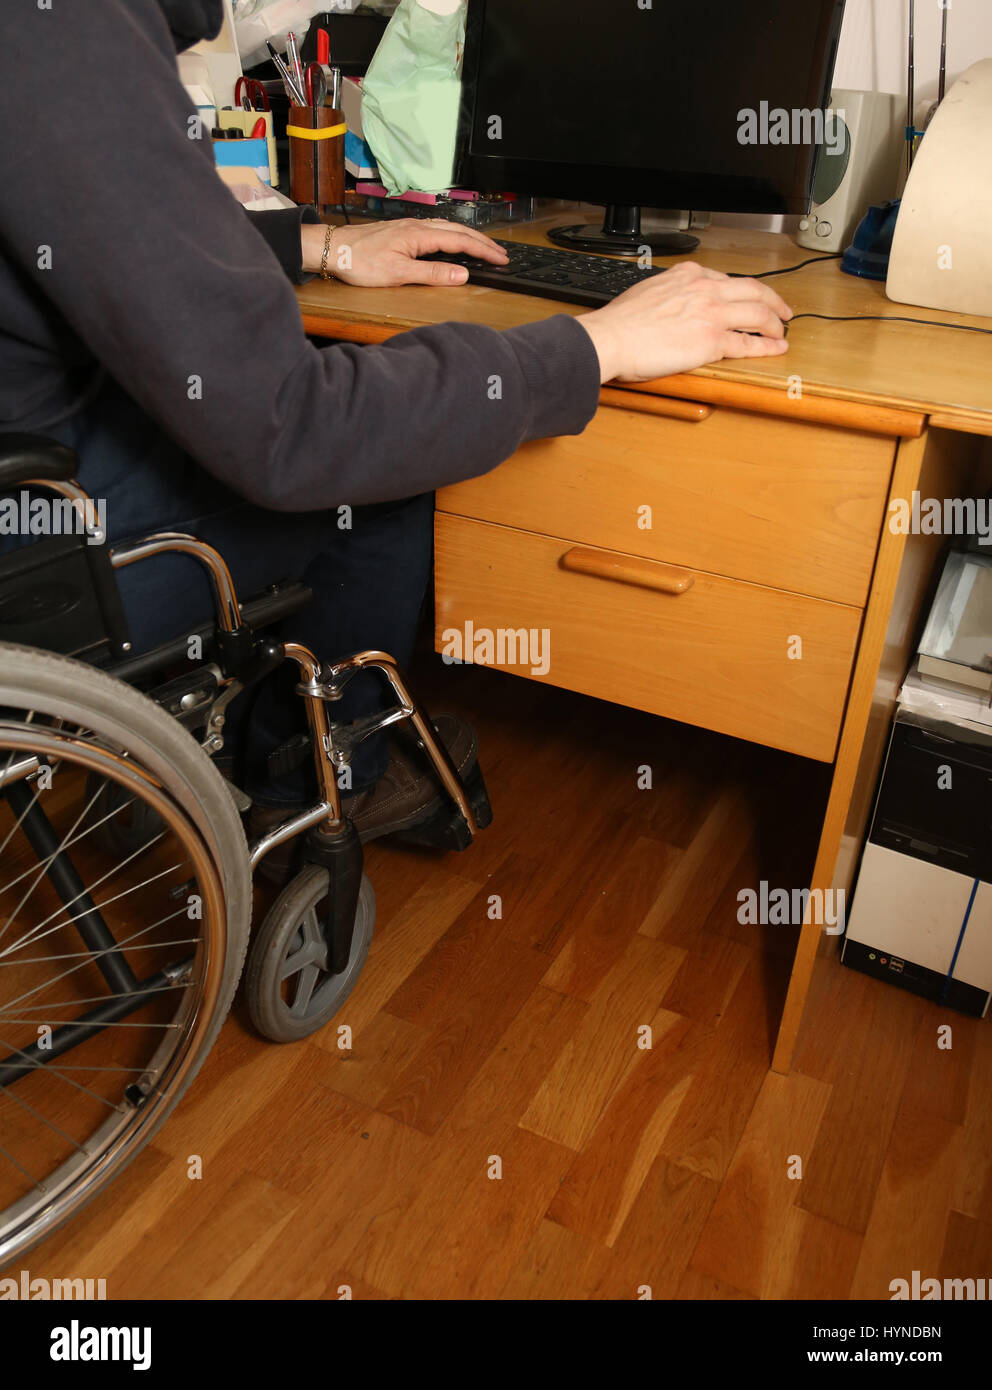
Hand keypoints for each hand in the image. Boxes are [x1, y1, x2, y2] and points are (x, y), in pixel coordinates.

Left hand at [301, 217, 508, 286]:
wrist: (332, 248)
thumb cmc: (359, 261)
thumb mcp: (398, 274)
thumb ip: (432, 274)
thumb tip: (462, 276)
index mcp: (420, 235)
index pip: (461, 241)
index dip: (484, 251)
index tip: (501, 260)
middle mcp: (417, 226)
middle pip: (459, 231)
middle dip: (483, 242)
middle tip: (502, 254)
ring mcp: (410, 227)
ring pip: (448, 228)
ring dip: (469, 237)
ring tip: (484, 247)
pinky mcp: (402, 231)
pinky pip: (436, 229)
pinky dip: (453, 235)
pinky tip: (453, 240)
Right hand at [578, 262, 792, 383]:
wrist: (611, 337)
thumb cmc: (621, 322)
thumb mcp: (650, 291)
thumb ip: (671, 293)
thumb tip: (674, 305)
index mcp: (689, 274)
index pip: (727, 279)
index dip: (745, 291)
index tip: (750, 297)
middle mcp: (705, 288)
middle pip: (753, 289)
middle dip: (773, 300)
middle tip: (783, 311)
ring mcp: (712, 313)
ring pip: (758, 313)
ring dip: (775, 324)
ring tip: (782, 332)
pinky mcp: (712, 340)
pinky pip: (749, 343)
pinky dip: (767, 346)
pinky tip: (776, 349)